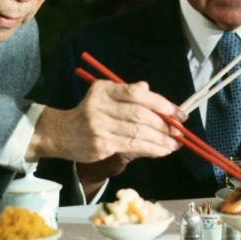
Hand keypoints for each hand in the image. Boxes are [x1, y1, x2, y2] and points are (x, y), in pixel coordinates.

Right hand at [28, 80, 183, 163]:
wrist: (61, 133)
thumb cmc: (89, 113)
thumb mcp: (105, 96)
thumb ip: (127, 93)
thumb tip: (149, 89)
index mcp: (104, 90)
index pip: (136, 93)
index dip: (160, 103)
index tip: (177, 112)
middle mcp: (101, 106)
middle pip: (139, 114)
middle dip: (164, 124)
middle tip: (179, 131)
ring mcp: (100, 126)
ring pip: (137, 132)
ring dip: (160, 139)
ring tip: (174, 144)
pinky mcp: (101, 144)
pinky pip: (131, 146)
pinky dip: (150, 148)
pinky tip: (161, 150)